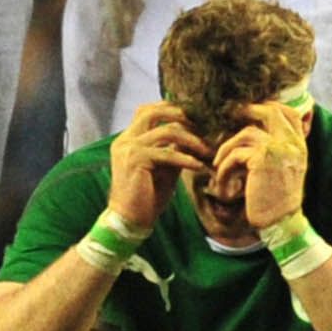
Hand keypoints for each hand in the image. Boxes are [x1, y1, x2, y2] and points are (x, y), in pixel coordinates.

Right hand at [108, 102, 210, 229]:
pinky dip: (187, 159)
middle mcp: (125, 140)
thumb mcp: (163, 167)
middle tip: (203, 128)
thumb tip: (195, 136)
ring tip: (206, 151)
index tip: (195, 120)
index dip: (172, 110)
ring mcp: (128, 148)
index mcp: (127, 139)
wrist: (129, 220)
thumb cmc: (146, 196)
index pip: (148, 111)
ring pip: (166, 130)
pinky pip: (168, 152)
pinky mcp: (135, 160)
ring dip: (191, 139)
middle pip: (154, 111)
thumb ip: (173, 149)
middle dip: (182, 116)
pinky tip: (199, 167)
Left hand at [211, 102, 308, 228]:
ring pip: (246, 134)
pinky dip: (224, 169)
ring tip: (219, 166)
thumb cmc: (276, 200)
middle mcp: (292, 143)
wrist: (281, 222)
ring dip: (227, 150)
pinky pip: (236, 154)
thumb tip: (253, 135)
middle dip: (247, 110)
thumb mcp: (280, 170)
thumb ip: (274, 151)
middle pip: (271, 112)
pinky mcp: (262, 159)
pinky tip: (221, 184)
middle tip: (229, 115)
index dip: (268, 107)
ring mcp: (279, 149)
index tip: (249, 111)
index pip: (289, 113)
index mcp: (299, 145)